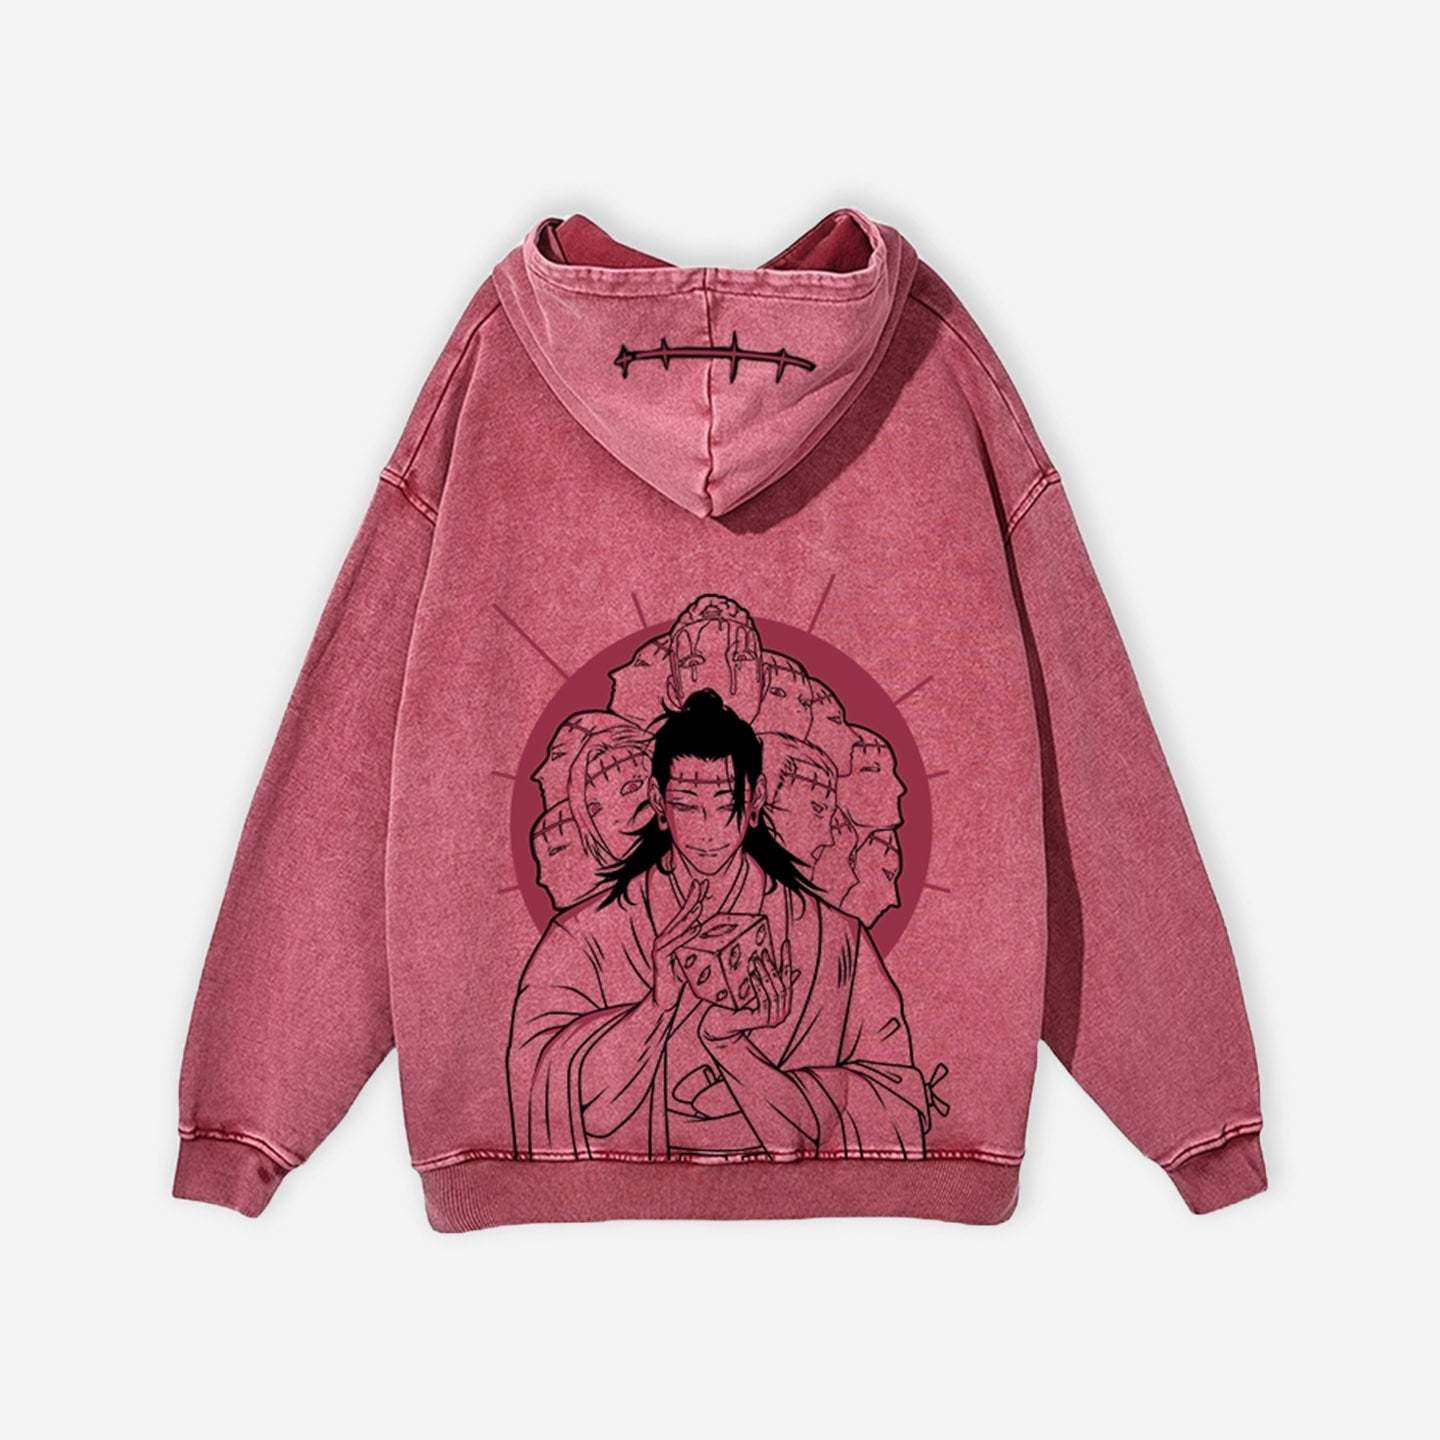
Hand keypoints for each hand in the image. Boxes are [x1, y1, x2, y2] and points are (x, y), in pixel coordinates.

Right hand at [650, 877, 707, 1012]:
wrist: (664, 1001)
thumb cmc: (680, 982)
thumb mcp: (692, 961)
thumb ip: (699, 949)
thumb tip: (717, 939)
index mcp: (672, 938)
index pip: (684, 914)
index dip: (692, 898)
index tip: (700, 883)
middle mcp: (663, 939)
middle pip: (680, 916)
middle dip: (691, 898)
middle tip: (699, 883)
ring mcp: (660, 948)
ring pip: (677, 929)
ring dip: (689, 915)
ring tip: (699, 904)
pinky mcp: (660, 959)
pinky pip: (675, 945)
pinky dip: (685, 935)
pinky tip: (695, 927)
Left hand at [699, 940, 797, 1042]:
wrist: (726, 1022)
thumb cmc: (740, 1003)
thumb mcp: (756, 989)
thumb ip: (765, 978)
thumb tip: (765, 954)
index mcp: (785, 1004)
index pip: (788, 978)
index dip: (787, 960)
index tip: (785, 944)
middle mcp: (783, 1012)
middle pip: (782, 986)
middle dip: (773, 967)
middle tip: (764, 953)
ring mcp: (775, 1018)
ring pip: (774, 993)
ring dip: (765, 974)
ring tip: (756, 961)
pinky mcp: (764, 1021)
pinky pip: (764, 1000)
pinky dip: (759, 985)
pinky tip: (753, 975)